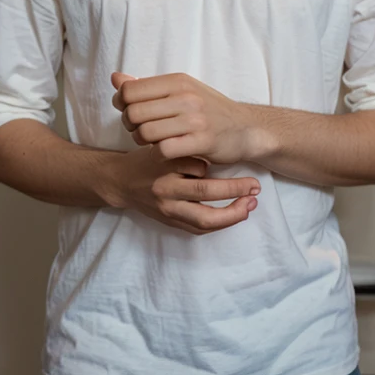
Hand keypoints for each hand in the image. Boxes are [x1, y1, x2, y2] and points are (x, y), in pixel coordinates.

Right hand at [105, 137, 259, 235]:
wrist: (119, 182)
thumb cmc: (146, 160)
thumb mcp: (161, 146)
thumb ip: (185, 152)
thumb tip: (213, 162)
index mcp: (163, 166)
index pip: (197, 166)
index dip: (213, 163)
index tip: (229, 158)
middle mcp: (165, 190)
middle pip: (205, 193)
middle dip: (234, 191)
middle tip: (256, 187)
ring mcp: (167, 210)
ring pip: (204, 219)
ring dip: (231, 214)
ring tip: (250, 205)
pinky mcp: (169, 222)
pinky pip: (197, 228)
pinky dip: (218, 224)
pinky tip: (235, 215)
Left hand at [111, 71, 256, 165]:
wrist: (246, 129)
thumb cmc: (208, 110)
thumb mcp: (181, 90)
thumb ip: (147, 86)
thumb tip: (115, 78)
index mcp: (177, 81)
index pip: (129, 90)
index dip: (122, 104)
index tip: (130, 112)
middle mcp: (186, 96)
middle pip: (133, 112)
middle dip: (129, 125)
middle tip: (138, 131)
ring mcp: (195, 119)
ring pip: (145, 132)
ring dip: (141, 142)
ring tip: (150, 142)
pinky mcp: (201, 141)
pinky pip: (163, 150)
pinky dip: (157, 154)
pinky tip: (164, 153)